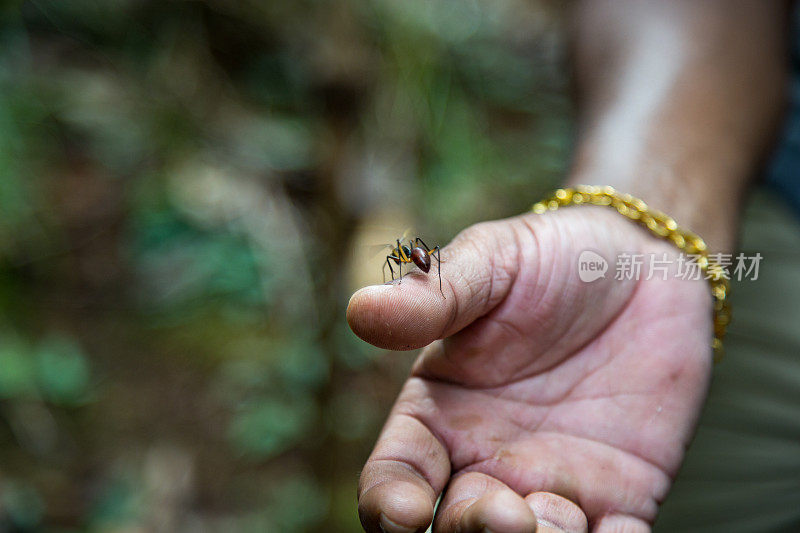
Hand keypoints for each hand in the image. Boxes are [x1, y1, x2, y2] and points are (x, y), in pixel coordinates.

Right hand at [348, 207, 712, 531]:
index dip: (389, 505)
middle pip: (457, 528)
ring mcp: (552, 482)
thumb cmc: (551, 256)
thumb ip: (432, 297)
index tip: (406, 513)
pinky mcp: (619, 495)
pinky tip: (618, 530)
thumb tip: (360, 310)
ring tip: (560, 517)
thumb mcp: (489, 262)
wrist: (642, 263)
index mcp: (440, 412)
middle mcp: (487, 459)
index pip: (396, 476)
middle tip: (507, 516)